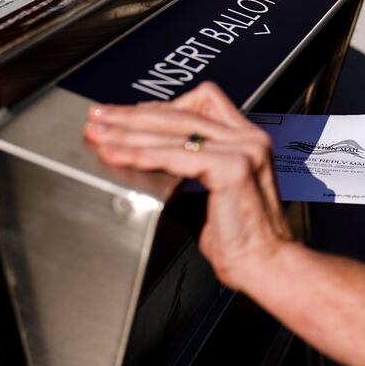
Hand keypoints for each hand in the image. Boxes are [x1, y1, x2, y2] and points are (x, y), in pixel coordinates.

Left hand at [83, 82, 291, 288]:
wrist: (266, 264)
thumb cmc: (243, 240)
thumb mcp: (211, 195)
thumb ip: (186, 173)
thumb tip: (149, 165)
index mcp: (247, 140)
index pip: (201, 101)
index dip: (160, 105)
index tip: (126, 115)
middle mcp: (248, 139)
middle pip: (182, 111)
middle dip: (133, 115)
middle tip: (100, 119)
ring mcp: (243, 150)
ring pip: (174, 130)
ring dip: (129, 133)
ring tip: (99, 137)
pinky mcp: (233, 168)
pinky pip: (175, 155)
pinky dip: (142, 155)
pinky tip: (118, 157)